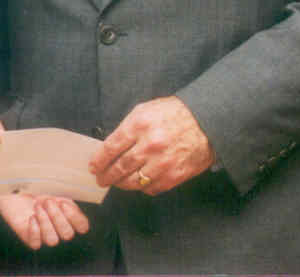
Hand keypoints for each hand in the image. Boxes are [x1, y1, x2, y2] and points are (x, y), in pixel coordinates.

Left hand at [0, 191, 89, 249]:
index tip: (63, 203)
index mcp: (67, 214)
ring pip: (52, 240)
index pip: (82, 227)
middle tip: (46, 201)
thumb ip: (67, 190)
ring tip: (36, 207)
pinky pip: (36, 244)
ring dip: (45, 222)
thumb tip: (75, 191)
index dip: (75, 218)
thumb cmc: (34, 183)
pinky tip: (30, 217)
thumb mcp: (53, 184)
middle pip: (67, 234)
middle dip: (57, 217)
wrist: (13, 183)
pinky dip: (34, 231)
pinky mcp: (28, 235)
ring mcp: (43, 233)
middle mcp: (57, 226)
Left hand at [89, 96, 214, 195]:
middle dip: (107, 176)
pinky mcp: (175, 176)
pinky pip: (152, 188)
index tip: (93, 167)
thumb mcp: (144, 111)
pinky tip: (139, 183)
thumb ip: (127, 128)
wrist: (205, 122)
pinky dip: (143, 188)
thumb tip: (110, 147)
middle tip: (101, 179)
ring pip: (134, 181)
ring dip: (121, 184)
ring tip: (116, 183)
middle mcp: (150, 145)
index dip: (99, 160)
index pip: (111, 147)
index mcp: (139, 125)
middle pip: (120, 167)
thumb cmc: (173, 114)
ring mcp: (163, 162)